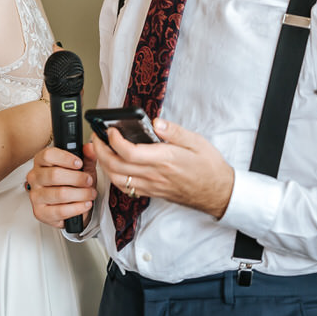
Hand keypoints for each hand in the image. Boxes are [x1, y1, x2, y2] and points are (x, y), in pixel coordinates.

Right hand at [25, 144, 95, 229]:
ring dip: (81, 194)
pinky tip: (85, 204)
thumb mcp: (82, 167)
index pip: (48, 155)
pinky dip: (77, 208)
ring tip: (90, 194)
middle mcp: (34, 177)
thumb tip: (90, 148)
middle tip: (89, 181)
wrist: (69, 206)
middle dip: (77, 178)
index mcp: (41, 162)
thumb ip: (87, 156)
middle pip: (54, 175)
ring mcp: (35, 195)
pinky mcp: (40, 212)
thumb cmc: (72, 183)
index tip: (79, 163)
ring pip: (60, 194)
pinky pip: (60, 211)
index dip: (66, 158)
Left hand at [90, 118, 234, 218]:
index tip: (110, 130)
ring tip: (102, 150)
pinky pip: (126, 188)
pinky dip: (114, 177)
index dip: (114, 140)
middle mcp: (154, 174)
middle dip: (100, 151)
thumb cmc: (209, 167)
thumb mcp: (196, 142)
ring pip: (117, 179)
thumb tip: (156, 122)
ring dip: (104, 165)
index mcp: (164, 159)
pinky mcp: (152, 193)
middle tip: (96, 137)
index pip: (129, 152)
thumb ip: (174, 131)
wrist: (219, 193)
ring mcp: (151, 186)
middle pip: (116, 166)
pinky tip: (115, 167)